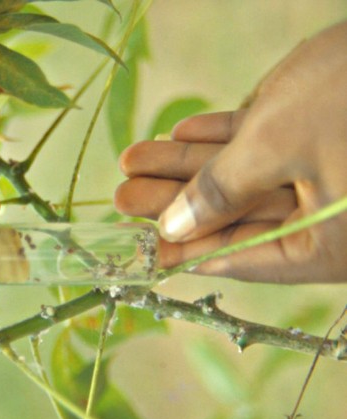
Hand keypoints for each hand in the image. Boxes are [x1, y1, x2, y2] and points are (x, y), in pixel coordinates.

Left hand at [115, 20, 346, 282]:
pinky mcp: (312, 132)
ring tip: (131, 161)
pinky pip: (259, 143)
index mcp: (325, 243)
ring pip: (239, 176)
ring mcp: (318, 172)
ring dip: (185, 165)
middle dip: (174, 201)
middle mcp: (323, 215)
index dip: (188, 253)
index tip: (144, 251)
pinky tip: (179, 132)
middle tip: (121, 199)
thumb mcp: (275, 148)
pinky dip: (220, 138)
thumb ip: (221, 189)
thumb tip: (173, 227)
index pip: (242, 257)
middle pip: (234, 215)